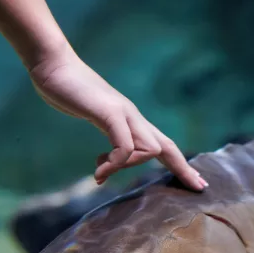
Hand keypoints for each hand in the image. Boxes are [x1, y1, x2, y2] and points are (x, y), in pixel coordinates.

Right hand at [28, 48, 207, 189]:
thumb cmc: (73, 93)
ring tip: (100, 172)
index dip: (180, 164)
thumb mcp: (96, 123)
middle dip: (184, 169)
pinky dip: (114, 163)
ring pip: (151, 149)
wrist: (54, 65)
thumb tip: (105, 168)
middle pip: (168, 146)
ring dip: (128, 166)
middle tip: (199, 187)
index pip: (164, 145)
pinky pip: (125, 146)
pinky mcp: (110, 112)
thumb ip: (106, 142)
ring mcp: (124, 114)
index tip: (196, 181)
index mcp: (133, 122)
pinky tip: (98, 172)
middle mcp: (135, 118)